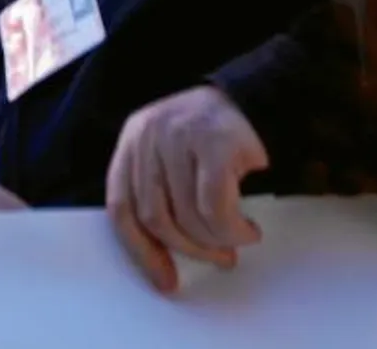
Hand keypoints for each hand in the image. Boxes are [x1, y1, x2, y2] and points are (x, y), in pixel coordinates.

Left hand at [106, 85, 267, 293]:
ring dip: (217, 241)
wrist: (255, 98)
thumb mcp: (170, 157)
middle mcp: (148, 135)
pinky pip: (216, 207)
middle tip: (217, 259)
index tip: (165, 279)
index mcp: (132, 141)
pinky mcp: (215, 142)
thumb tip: (163, 261)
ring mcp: (180, 136)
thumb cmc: (210, 138)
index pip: (121, 206)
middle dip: (188, 249)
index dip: (140, 250)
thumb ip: (158, 194)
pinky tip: (246, 230)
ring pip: (188, 216)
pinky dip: (232, 230)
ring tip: (236, 241)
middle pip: (154, 216)